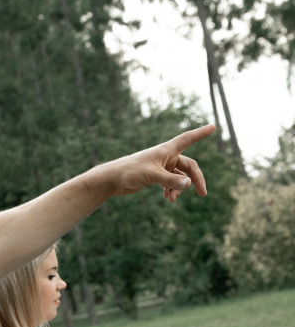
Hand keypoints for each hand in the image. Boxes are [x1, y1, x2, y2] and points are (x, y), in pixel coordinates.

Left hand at [96, 125, 213, 202]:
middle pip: (189, 166)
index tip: (213, 126)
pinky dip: (172, 190)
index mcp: (167, 150)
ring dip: (179, 188)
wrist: (112, 179)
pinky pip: (171, 182)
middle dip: (196, 180)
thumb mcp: (152, 176)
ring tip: (171, 199)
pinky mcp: (155, 176)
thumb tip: (189, 184)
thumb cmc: (130, 172)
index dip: (201, 133)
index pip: (188, 138)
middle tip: (203, 194)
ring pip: (180, 176)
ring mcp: (162, 166)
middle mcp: (166, 156)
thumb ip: (171, 180)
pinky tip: (167, 198)